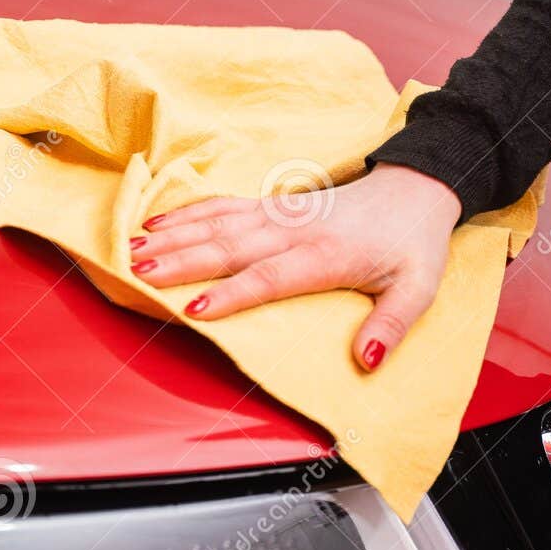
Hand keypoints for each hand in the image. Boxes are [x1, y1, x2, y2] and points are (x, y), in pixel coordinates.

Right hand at [130, 164, 462, 369]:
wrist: (417, 188)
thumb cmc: (414, 243)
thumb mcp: (418, 288)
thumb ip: (391, 325)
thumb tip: (367, 361)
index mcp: (326, 254)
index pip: (271, 276)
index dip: (234, 293)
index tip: (198, 308)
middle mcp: (294, 230)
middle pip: (230, 247)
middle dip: (183, 260)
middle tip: (140, 273)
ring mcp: (279, 214)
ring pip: (218, 223)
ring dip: (174, 236)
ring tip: (133, 249)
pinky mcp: (272, 206)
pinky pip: (222, 207)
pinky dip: (186, 213)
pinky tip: (154, 222)